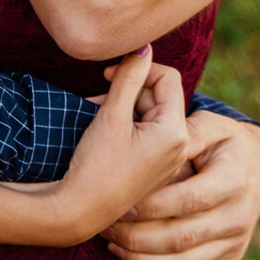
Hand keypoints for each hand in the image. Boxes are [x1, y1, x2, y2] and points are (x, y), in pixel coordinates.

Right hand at [30, 48, 194, 244]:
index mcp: (175, 132)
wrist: (80, 212)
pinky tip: (104, 130)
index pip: (168, 78)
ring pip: (151, 114)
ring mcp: (169, 160)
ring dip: (124, 106)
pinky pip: (148, 134)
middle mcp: (180, 146)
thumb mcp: (112, 115)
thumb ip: (129, 77)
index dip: (139, 68)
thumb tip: (143, 47)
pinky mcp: (156, 168)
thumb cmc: (95, 165)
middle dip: (129, 90)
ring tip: (97, 113)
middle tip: (98, 97)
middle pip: (159, 96)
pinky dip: (127, 125)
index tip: (108, 74)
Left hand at [102, 110, 259, 259]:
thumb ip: (186, 134)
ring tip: (114, 248)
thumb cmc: (225, 142)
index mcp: (232, 181)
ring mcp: (236, 242)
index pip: (187, 201)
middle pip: (182, 238)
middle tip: (108, 230)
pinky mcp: (232, 259)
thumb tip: (159, 140)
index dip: (151, 208)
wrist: (258, 165)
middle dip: (138, 238)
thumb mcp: (211, 126)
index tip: (121, 206)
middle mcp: (237, 217)